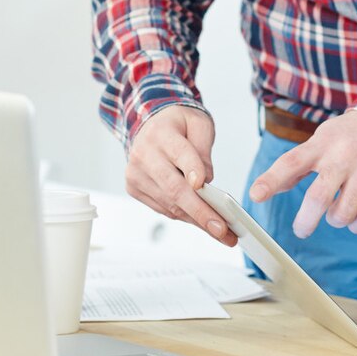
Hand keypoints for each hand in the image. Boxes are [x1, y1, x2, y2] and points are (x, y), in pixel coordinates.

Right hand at [123, 105, 232, 245]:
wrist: (150, 126)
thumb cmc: (178, 125)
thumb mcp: (198, 123)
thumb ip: (204, 147)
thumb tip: (206, 180)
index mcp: (161, 132)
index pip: (179, 153)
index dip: (191, 168)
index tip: (202, 184)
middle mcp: (144, 154)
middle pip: (173, 187)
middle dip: (200, 211)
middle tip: (222, 228)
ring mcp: (136, 173)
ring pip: (169, 204)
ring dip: (196, 220)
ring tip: (221, 231)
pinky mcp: (134, 188)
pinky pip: (163, 209)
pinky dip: (184, 216)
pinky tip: (201, 221)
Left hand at [248, 110, 356, 236]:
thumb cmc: (352, 135)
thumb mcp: (323, 139)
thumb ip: (299, 163)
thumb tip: (269, 187)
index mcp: (322, 143)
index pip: (291, 162)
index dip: (271, 179)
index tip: (255, 195)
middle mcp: (344, 156)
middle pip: (318, 197)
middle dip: (306, 221)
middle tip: (301, 228)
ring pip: (343, 213)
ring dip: (335, 220)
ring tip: (336, 214)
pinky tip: (356, 218)